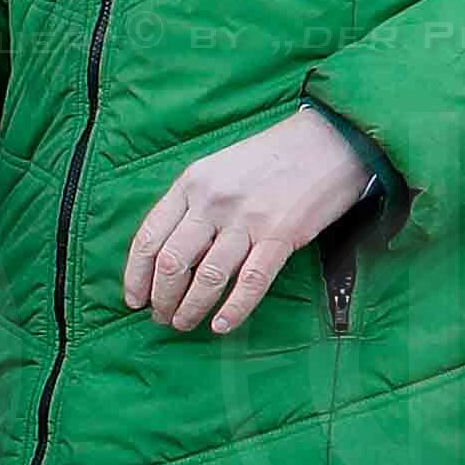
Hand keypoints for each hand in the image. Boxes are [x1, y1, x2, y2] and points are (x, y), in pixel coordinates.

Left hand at [123, 104, 372, 333]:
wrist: (331, 139)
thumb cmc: (272, 156)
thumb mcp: (218, 168)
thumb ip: (192, 205)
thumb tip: (168, 254)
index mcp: (191, 184)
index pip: (149, 238)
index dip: (136, 275)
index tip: (134, 299)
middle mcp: (213, 202)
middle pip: (172, 263)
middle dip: (161, 299)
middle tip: (161, 317)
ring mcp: (247, 219)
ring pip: (207, 278)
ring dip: (190, 308)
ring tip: (184, 323)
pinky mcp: (281, 235)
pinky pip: (250, 282)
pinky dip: (233, 309)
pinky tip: (221, 325)